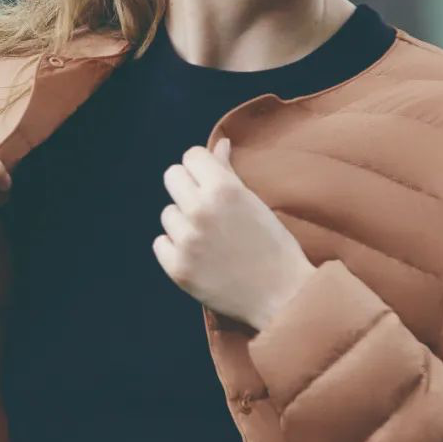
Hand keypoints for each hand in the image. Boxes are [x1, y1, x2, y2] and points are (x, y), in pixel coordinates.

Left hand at [152, 137, 317, 331]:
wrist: (282, 297)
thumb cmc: (274, 247)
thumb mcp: (255, 203)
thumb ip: (230, 172)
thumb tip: (218, 144)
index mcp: (223, 189)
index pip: (191, 156)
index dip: (202, 167)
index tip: (211, 181)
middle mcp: (200, 210)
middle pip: (171, 176)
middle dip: (187, 187)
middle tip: (205, 206)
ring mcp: (186, 240)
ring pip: (167, 213)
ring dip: (183, 221)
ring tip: (209, 238)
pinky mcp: (177, 267)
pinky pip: (161, 243)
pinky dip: (175, 248)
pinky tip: (199, 256)